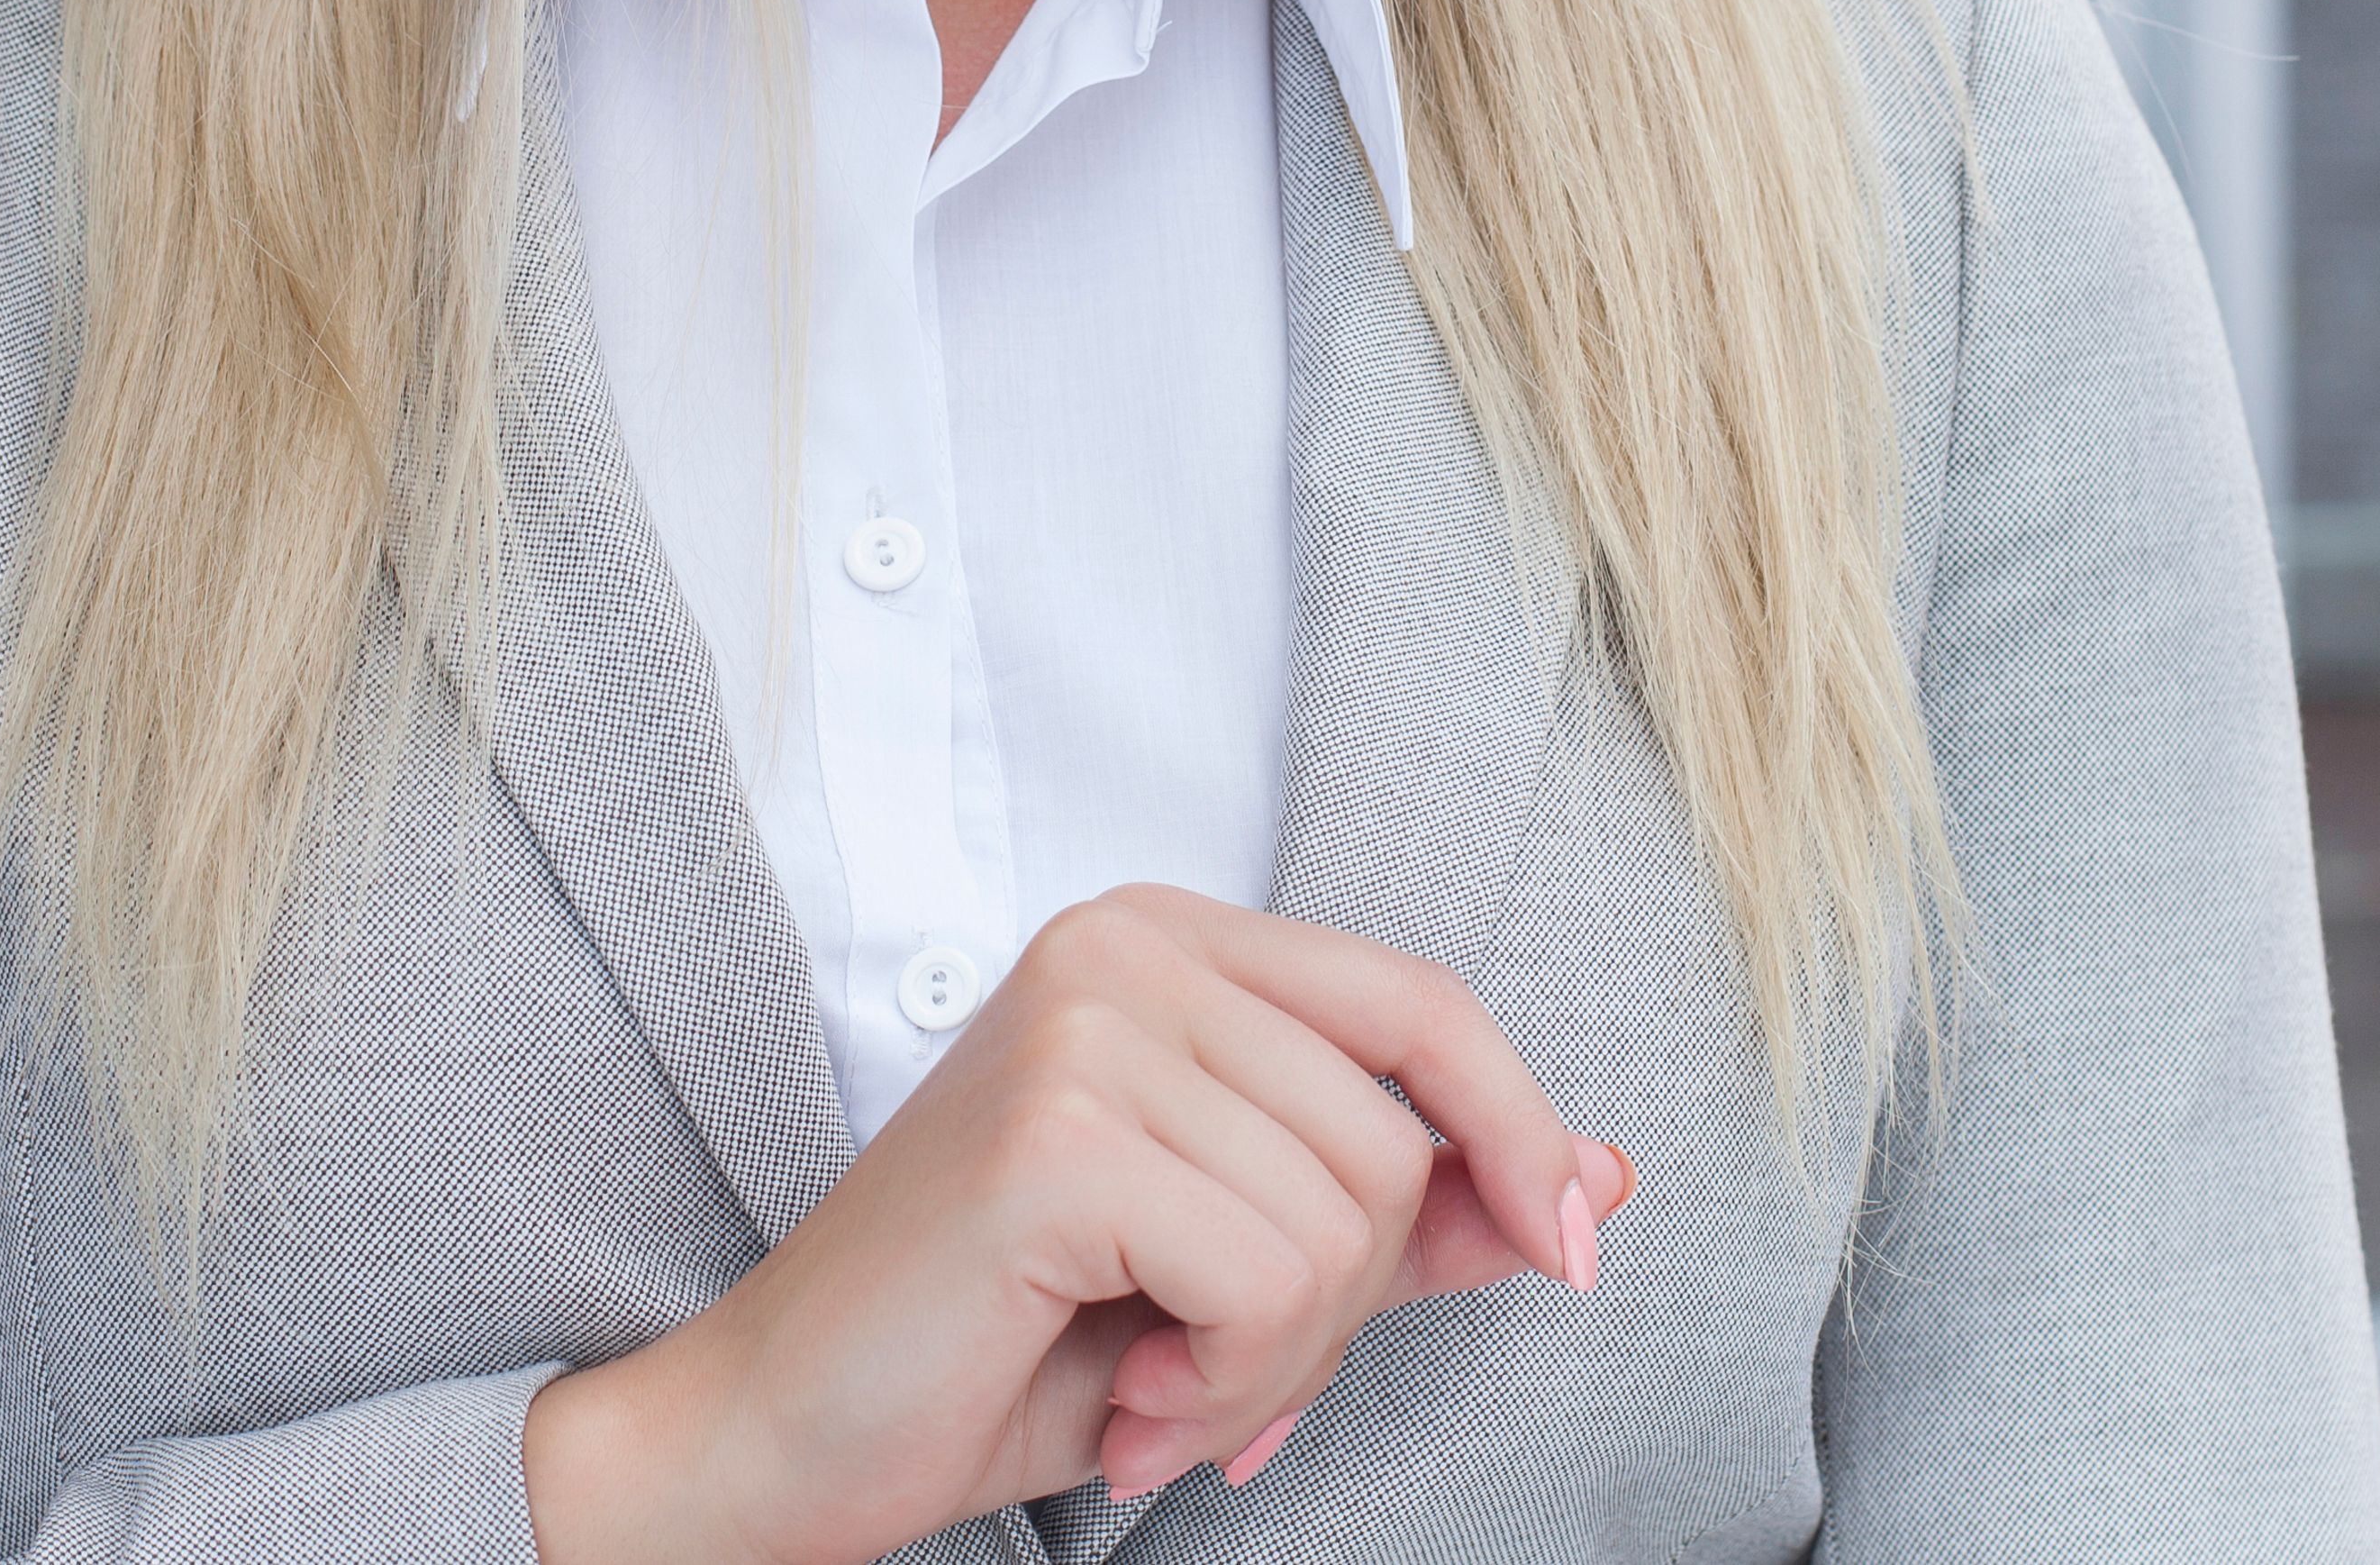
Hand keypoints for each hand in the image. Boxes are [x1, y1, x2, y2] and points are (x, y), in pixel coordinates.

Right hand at [521, 885, 1639, 1564]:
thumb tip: (1599, 1182)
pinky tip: (1120, 1403)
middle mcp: (1122, 945)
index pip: (1421, 1001)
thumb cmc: (1002, 1347)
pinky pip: (1269, 1282)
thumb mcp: (1243, 1271)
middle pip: (1395, 1138)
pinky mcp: (1058, 1137)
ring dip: (1274, 1366)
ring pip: (1346, 1220)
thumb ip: (1410, 1214)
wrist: (780, 1437)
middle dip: (1341, 1309)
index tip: (1570, 1250)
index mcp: (1164, 942)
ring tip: (1151, 1389)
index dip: (1520, 1129)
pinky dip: (1222, 1386)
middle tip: (1205, 1376)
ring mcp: (1085, 1025)